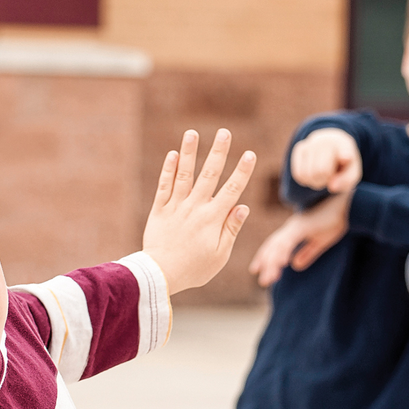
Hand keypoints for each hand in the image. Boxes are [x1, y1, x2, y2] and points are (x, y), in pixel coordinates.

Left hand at [143, 129, 255, 293]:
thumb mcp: (220, 254)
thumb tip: (243, 207)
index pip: (232, 190)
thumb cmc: (194, 269)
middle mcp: (195, 207)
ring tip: (192, 133)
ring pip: (184, 175)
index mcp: (213, 218)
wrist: (160, 275)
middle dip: (218, 152)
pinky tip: (173, 155)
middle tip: (224, 133)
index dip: (242, 171)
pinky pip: (164, 187)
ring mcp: (176, 207)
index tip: (249, 154)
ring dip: (189, 153)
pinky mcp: (159, 211)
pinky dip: (168, 170)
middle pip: (209, 175)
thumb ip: (231, 229)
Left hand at [248, 192, 350, 286]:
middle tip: (263, 281)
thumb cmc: (336, 220)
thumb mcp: (320, 241)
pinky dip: (282, 253)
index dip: (265, 257)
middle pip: (273, 246)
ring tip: (268, 279)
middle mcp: (291, 227)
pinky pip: (289, 241)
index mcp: (293, 230)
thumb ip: (307, 253)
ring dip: (272, 263)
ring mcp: (296, 226)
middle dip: (265, 263)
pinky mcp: (304, 226)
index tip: (257, 270)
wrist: (348, 206)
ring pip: (278, 246)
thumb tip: (294, 266)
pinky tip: (281, 264)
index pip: (275, 244)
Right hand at [289, 128, 361, 192]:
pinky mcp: (300, 148)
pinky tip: (312, 173)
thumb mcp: (352, 173)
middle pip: (320, 172)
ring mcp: (311, 143)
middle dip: (324, 180)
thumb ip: (346, 181)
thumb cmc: (343, 163)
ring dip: (314, 181)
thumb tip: (332, 187)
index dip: (345, 156)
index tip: (347, 157)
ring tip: (321, 174)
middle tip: (329, 176)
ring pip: (307, 175)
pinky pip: (299, 174)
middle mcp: (326, 141)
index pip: (344, 152)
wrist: (331, 143)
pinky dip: (305, 180)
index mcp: (344, 145)